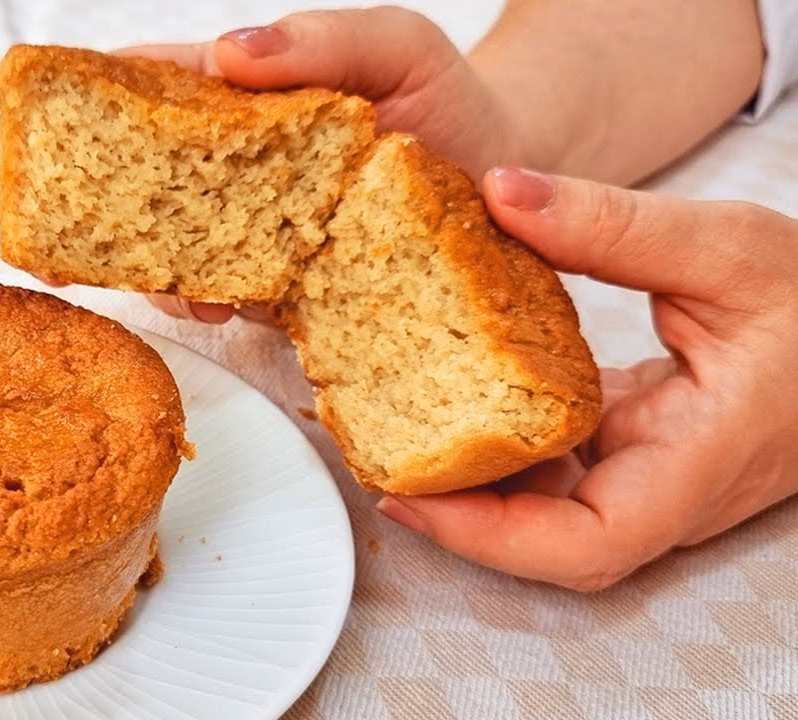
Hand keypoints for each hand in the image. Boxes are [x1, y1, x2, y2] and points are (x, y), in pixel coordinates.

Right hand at [46, 7, 523, 323]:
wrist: (506, 185)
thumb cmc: (447, 102)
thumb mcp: (398, 46)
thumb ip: (321, 40)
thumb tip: (225, 52)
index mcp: (245, 96)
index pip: (151, 86)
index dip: (92, 105)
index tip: (52, 127)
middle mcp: (235, 165)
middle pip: (140, 178)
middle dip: (105, 204)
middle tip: (91, 229)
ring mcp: (251, 228)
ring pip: (170, 246)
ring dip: (158, 265)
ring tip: (187, 280)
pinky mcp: (278, 285)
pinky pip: (222, 295)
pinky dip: (206, 302)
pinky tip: (221, 304)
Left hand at [376, 166, 797, 590]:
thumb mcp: (727, 247)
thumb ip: (613, 226)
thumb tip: (500, 191)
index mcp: (700, 461)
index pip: (587, 542)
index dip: (488, 539)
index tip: (409, 501)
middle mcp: (669, 491)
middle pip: (548, 542)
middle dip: (455, 514)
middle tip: (372, 454)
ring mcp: (653, 480)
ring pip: (547, 512)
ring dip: (470, 482)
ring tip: (392, 427)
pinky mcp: (637, 454)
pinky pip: (559, 471)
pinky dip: (502, 446)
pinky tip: (455, 399)